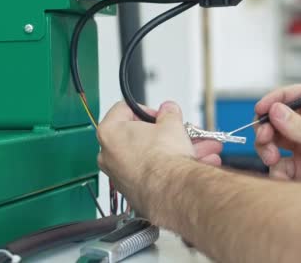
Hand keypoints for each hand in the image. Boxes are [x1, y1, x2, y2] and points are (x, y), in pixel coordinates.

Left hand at [97, 101, 221, 214]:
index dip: (145, 110)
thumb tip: (168, 110)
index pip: (123, 109)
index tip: (159, 116)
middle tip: (174, 131)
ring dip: (169, 151)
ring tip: (193, 148)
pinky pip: (150, 173)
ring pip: (146, 156)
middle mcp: (107, 155)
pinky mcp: (132, 191)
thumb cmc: (162, 160)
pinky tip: (187, 166)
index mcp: (109, 133)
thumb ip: (168, 113)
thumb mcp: (170, 124)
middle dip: (160, 133)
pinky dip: (166, 169)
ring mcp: (118, 175)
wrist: (171, 191)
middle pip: (135, 136)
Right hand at [254, 84, 300, 191]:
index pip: (300, 95)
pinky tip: (285, 179)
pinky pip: (277, 163)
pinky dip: (275, 170)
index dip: (278, 98)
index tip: (261, 109)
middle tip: (263, 137)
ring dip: (266, 147)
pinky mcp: (298, 167)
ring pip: (273, 138)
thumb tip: (275, 111)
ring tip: (271, 158)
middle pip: (280, 116)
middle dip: (268, 127)